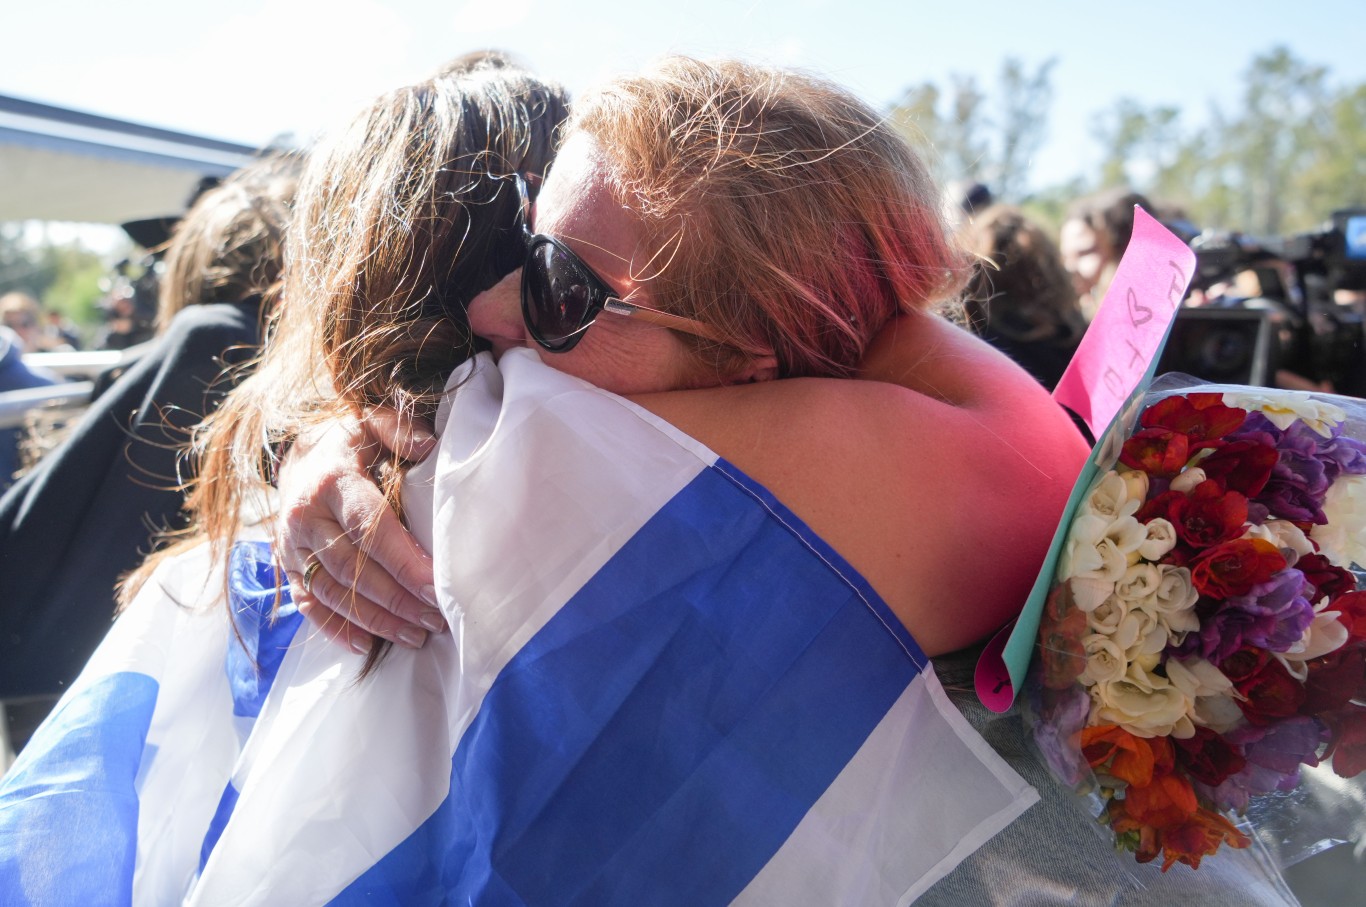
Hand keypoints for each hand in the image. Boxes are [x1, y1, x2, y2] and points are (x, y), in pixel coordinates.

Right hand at [277, 408, 442, 653]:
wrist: (296, 456)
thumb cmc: (348, 442)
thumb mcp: (370, 422)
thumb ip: (399, 430)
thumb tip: (429, 446)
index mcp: (331, 481)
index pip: (369, 528)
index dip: (402, 561)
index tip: (435, 586)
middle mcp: (305, 517)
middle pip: (352, 568)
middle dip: (396, 599)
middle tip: (435, 620)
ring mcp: (292, 546)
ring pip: (332, 592)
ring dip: (374, 619)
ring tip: (414, 636)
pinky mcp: (286, 566)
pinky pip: (308, 604)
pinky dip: (335, 629)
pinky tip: (366, 646)